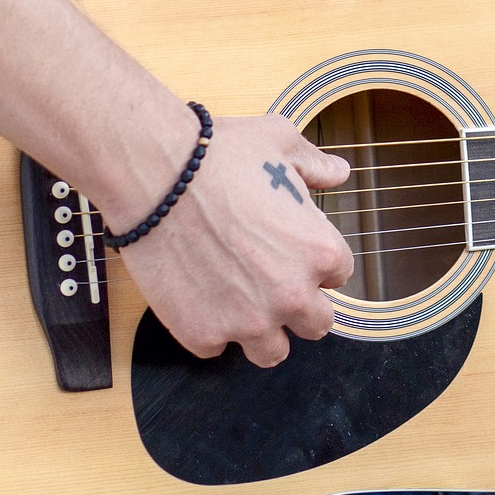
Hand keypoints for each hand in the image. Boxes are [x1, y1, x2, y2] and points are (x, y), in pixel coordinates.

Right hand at [117, 114, 353, 366]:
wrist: (155, 174)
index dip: (314, 262)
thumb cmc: (219, 155)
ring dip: (260, 330)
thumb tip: (338, 172)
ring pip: (271, 351)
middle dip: (299, 305)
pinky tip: (197, 295)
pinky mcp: (201, 334)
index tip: (290, 249)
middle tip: (270, 280)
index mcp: (320, 252)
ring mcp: (246, 321)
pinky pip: (215, 347)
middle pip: (316, 325)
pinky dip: (208, 328)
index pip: (339, 275)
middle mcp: (291, 295)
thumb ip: (315, 165)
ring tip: (237, 299)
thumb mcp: (280, 143)